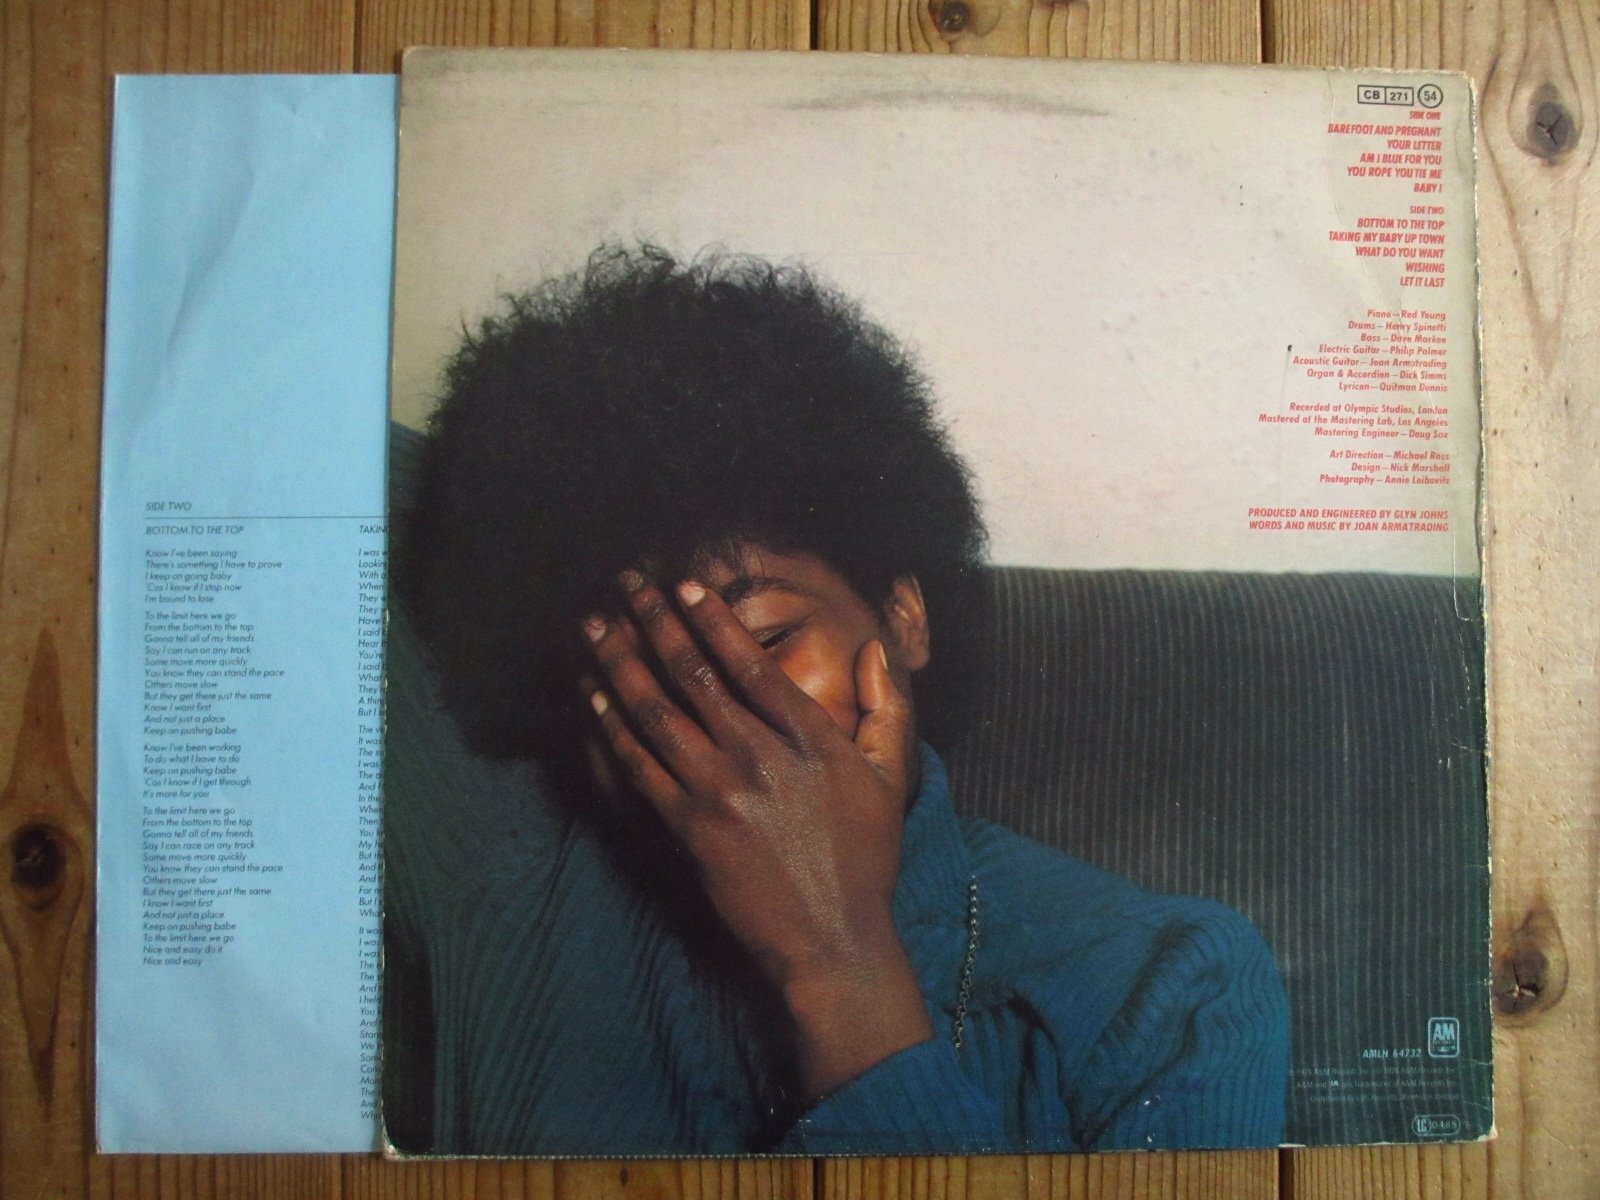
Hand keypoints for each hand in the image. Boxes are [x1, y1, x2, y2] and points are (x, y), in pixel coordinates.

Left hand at [582, 570, 933, 1097]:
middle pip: (691, 675)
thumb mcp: (891, 777)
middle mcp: (757, 754)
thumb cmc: (865, 857)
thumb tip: (877, 652)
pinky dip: (612, 726)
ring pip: (656, 712)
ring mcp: (717, 791)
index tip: (683, 587)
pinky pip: (639, 766)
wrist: (830, 936)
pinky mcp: (688, 827)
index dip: (711, 620)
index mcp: (806, 736)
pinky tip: (594, 697)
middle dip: (653, 623)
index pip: (748, 663)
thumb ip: (887, 707)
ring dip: (620, 663)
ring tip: (595, 628)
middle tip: (627, 586)